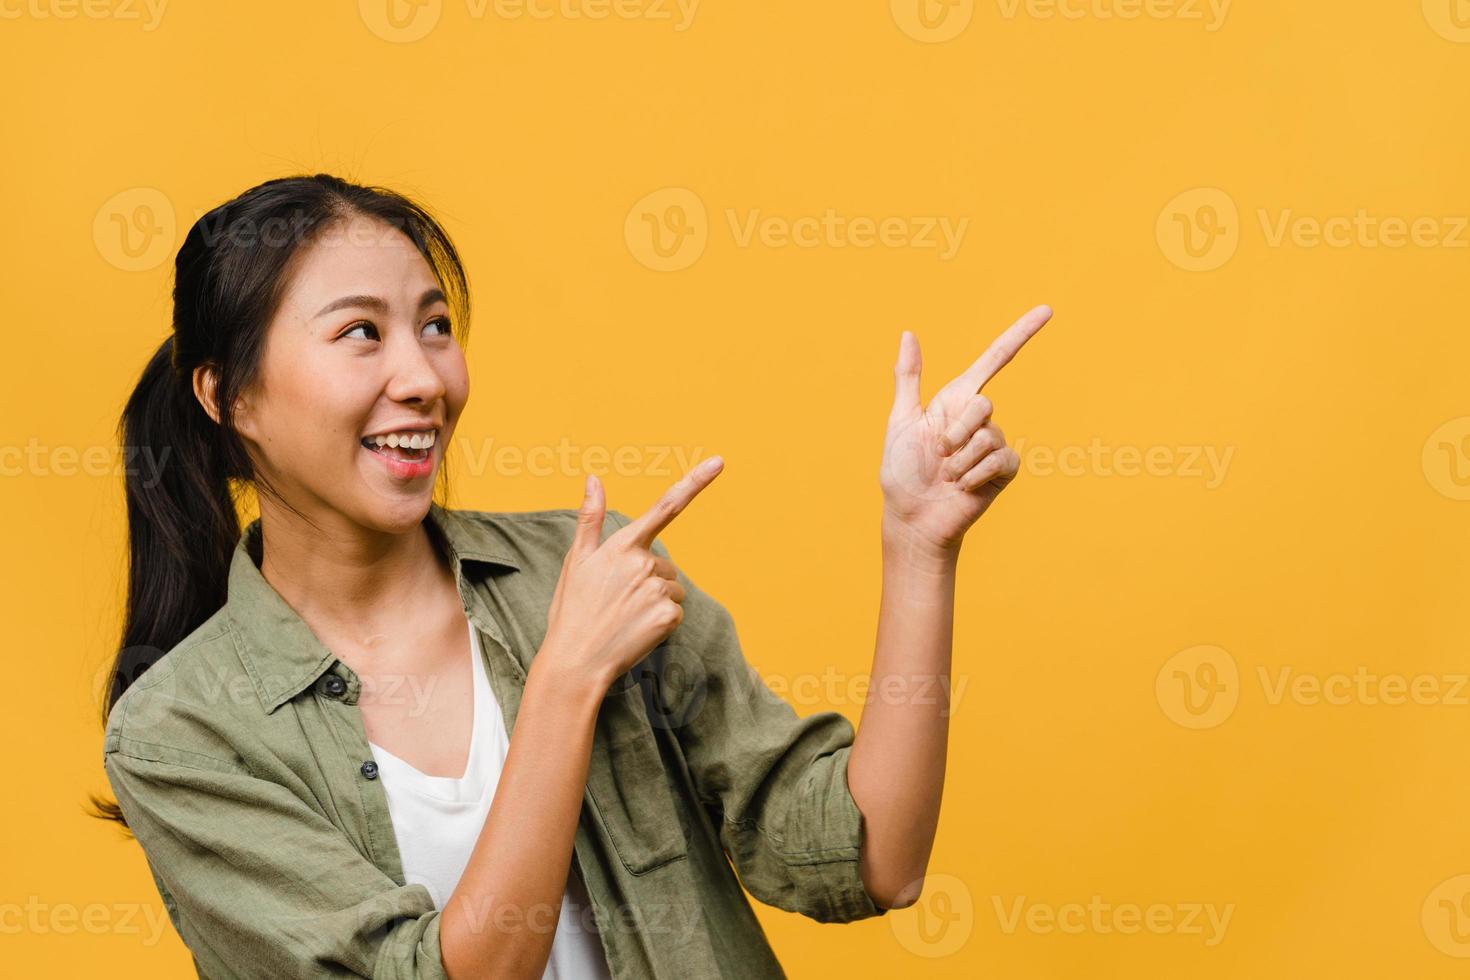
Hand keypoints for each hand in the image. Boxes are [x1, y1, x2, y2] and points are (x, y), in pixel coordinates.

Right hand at [542, 456, 723, 689]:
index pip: (665, 506)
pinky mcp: (668, 616)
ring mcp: (657, 590)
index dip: (695, 482)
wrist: (575, 661)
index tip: (719, 462)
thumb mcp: (575, 561)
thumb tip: (593, 478)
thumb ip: (590, 518)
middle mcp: (643, 563)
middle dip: (649, 580)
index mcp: (622, 545)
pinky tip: (637, 631)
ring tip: (625, 617)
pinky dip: (661, 623)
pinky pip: (676, 612)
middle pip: (666, 565)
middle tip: (618, 602)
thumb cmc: (572, 610)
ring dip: (655, 601)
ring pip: (673, 589)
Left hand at [879, 304, 1051, 556]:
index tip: (1048, 310)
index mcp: (956, 401)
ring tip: (948, 475)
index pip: (995, 360)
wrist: (913, 517)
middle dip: (955, 431)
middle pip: (984, 403)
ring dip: (960, 460)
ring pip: (988, 436)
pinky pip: (1001, 460)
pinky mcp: (1005, 470)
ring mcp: (995, 444)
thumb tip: (908, 333)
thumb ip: (908, 377)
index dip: (1021, 334)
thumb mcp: (902, 420)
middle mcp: (979, 419)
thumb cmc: (902, 471)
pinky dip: (975, 474)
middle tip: (939, 453)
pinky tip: (962, 487)